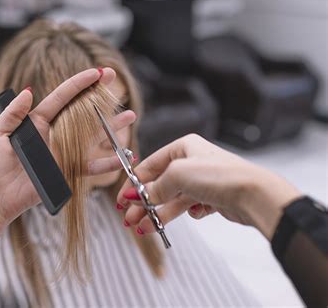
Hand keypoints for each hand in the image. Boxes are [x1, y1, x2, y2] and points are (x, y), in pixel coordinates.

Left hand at [0, 68, 136, 241]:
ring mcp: (62, 153)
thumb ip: (12, 114)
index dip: (78, 85)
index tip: (95, 73)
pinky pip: (90, 166)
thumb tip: (27, 91)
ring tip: (129, 115)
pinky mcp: (66, 172)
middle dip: (98, 96)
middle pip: (81, 112)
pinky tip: (123, 156)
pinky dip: (107, 163)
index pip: (61, 98)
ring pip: (92, 136)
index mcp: (36, 123)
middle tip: (114, 79)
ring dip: (111, 126)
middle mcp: (53, 135)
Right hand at [117, 134, 300, 239]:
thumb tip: (136, 195)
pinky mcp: (210, 197)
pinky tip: (194, 213)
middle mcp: (191, 162)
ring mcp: (201, 180)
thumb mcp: (178, 175)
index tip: (122, 199)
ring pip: (171, 199)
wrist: (253, 194)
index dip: (134, 183)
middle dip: (143, 203)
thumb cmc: (220, 175)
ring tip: (143, 228)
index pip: (150, 165)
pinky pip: (189, 207)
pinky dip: (185, 213)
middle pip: (159, 185)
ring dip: (156, 213)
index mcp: (183, 147)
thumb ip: (155, 187)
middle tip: (128, 219)